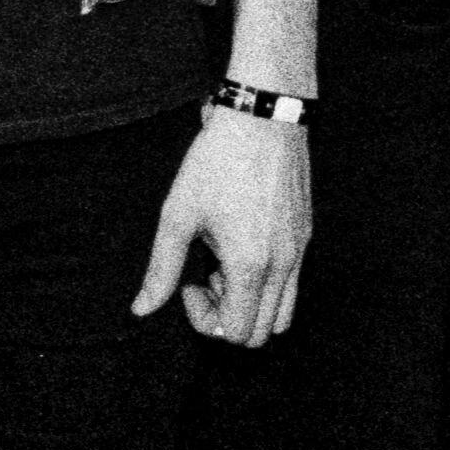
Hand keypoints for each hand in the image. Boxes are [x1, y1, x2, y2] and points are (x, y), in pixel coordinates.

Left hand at [134, 105, 310, 344]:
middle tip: (206, 280)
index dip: (204, 320)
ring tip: (225, 266)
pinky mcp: (306, 233)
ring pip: (283, 313)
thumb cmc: (218, 161)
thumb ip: (161, 269)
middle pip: (261, 332)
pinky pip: (292, 281)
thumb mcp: (178, 214)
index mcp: (250, 265)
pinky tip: (242, 243)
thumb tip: (142, 309)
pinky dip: (266, 281)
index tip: (188, 283)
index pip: (235, 332)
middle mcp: (283, 265)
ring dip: (251, 303)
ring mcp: (300, 250)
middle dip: (229, 317)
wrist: (264, 116)